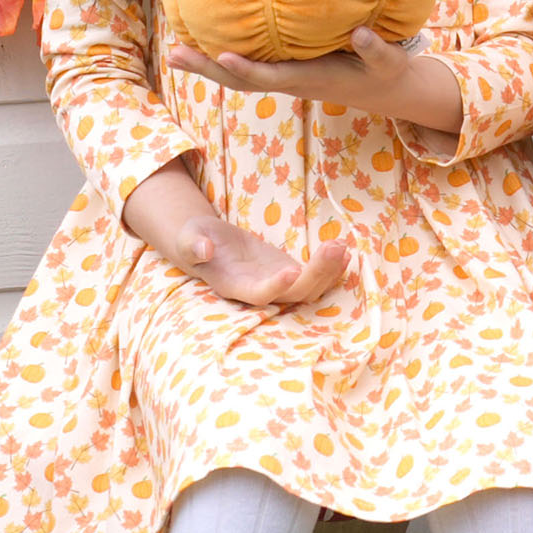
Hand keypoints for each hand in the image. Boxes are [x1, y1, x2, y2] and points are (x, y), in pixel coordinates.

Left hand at [166, 27, 461, 136]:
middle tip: (175, 55)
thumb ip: (376, 49)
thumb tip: (361, 32)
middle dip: (208, 69)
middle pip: (241, 80)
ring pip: (239, 76)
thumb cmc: (386, 71)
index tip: (223, 55)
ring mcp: (285, 77)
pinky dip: (223, 58)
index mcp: (311, 79)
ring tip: (176, 51)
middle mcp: (291, 81)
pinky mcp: (285, 69)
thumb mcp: (388, 62)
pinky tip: (205, 42)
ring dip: (207, 65)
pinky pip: (249, 66)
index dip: (247, 68)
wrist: (384, 89)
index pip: (272, 77)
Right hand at [173, 209, 347, 307]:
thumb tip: (203, 249)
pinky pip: (315, 278)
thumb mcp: (188, 238)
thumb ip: (193, 245)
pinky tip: (344, 250)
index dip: (276, 286)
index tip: (292, 270)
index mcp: (234, 286)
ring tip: (341, 246)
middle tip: (335, 247)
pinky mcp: (289, 273)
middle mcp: (259, 291)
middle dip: (317, 273)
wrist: (209, 244)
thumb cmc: (194, 240)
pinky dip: (331, 268)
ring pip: (310, 289)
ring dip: (329, 271)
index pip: (259, 294)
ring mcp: (277, 284)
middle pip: (295, 293)